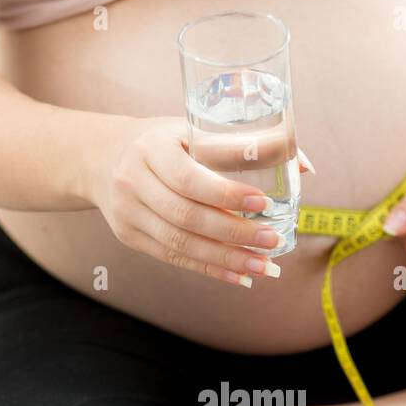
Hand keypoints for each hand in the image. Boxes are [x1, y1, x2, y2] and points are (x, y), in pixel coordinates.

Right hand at [87, 115, 311, 288]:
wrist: (100, 158)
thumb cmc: (163, 141)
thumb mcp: (192, 129)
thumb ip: (243, 146)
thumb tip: (304, 166)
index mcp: (151, 147)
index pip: (189, 178)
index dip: (227, 194)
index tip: (264, 203)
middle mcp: (133, 181)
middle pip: (187, 216)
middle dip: (235, 233)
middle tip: (274, 241)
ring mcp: (128, 214)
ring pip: (181, 244)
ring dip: (227, 259)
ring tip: (265, 266)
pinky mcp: (130, 237)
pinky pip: (174, 259)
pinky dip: (211, 269)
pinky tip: (241, 276)